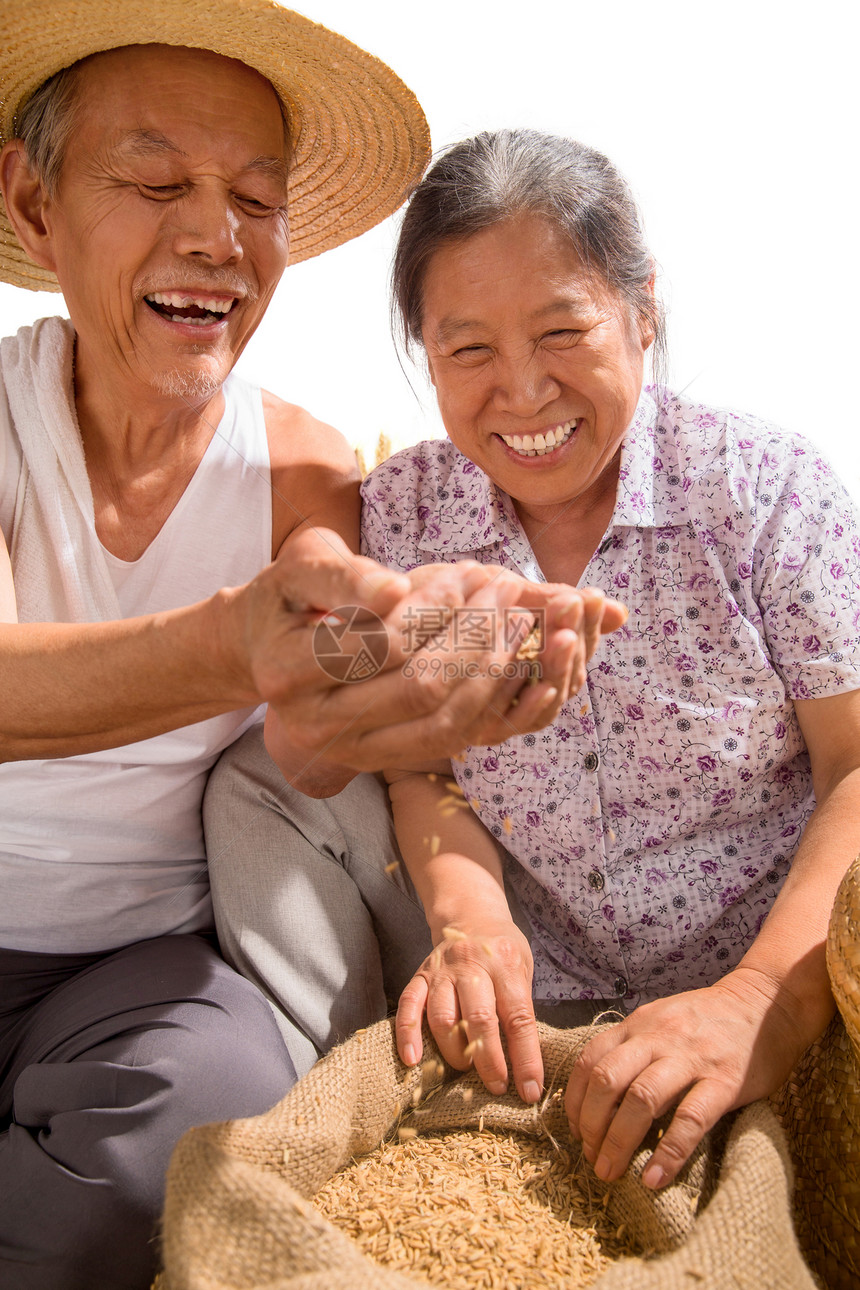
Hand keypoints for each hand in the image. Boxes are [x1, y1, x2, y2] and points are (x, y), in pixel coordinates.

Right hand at [237, 530, 625, 773]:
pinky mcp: (378, 759)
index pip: (382, 644)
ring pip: (443, 722)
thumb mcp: (303, 567)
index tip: (467, 572)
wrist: (263, 649)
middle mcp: (315, 726)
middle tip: (506, 589)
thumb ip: (346, 577)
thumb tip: (395, 592)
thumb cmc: (287, 595)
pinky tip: (513, 661)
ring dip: (491, 671)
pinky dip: (487, 702)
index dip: (434, 609)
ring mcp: (349, 751)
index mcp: (287, 674)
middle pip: (420, 688)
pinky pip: (448, 739)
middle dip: (475, 636)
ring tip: (519, 621)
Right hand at [396, 919, 542, 1104]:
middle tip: (496, 1087)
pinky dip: (407, 1033)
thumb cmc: (503, 950)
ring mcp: (443, 969)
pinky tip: (412, 1059)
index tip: (530, 1090)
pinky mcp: (420, 974)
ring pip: (443, 1017)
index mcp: (505, 963)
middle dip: (489, 1062)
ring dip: (454, 1052)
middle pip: (479, 1020)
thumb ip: (521, 1008)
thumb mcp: (524, 968)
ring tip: (464, 1070)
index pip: (519, 1018)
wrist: (470, 914)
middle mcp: (472, 964)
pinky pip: (409, 1005)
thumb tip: (526, 1063)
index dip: (525, 1059)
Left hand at [400, 564, 626, 748]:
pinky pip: (506, 726)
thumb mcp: (492, 595)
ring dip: (554, 665)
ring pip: (541, 708)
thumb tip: (623, 612)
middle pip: (563, 687)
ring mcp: (486, 720)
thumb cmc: (431, 604)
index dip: (588, 633)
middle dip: (574, 643)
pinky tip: (531, 668)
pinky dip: (527, 700)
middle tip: (575, 601)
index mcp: (526, 672)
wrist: (366, 615)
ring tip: (559, 623)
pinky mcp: (458, 731)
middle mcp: (509, 702)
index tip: (593, 596)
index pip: (574, 661)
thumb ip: (550, 605)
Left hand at [564, 967, 816, 1187]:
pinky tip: (654, 1178)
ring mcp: (691, 1058)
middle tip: (590, 1157)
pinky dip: (668, 1153)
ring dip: (618, 1142)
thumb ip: (634, 1047)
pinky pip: (689, 1120)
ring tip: (611, 1171)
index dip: (575, 1100)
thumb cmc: (709, 1019)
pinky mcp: (725, 1082)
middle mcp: (659, 1037)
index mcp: (639, 1024)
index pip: (590, 1060)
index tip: (575, 1130)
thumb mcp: (662, 1020)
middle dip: (590, 1125)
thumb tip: (602, 1095)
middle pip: (607, 1081)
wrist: (766, 1002)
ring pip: (641, 1100)